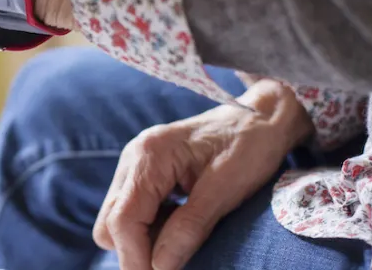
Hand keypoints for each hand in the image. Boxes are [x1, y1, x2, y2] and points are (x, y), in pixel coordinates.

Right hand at [93, 80, 313, 269]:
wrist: (261, 116)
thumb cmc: (249, 146)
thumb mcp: (226, 189)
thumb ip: (190, 227)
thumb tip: (160, 267)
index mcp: (150, 156)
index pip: (123, 219)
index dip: (136, 258)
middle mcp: (134, 157)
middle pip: (110, 223)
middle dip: (135, 250)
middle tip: (174, 263)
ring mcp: (136, 163)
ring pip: (116, 219)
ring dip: (142, 239)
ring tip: (180, 240)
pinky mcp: (144, 171)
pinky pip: (131, 209)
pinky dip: (149, 227)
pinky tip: (178, 224)